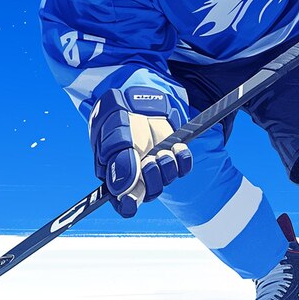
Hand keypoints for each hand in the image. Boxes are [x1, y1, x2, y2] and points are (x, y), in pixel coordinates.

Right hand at [89, 86, 192, 217]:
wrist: (138, 95)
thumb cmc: (119, 115)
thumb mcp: (115, 134)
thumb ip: (119, 161)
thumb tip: (123, 189)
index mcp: (117, 174)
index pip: (123, 201)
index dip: (127, 204)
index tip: (131, 201)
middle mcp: (138, 174)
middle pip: (148, 193)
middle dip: (151, 179)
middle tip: (149, 161)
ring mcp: (156, 165)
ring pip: (166, 180)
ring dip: (166, 167)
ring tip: (161, 151)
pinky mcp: (172, 155)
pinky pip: (183, 167)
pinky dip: (182, 159)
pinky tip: (177, 147)